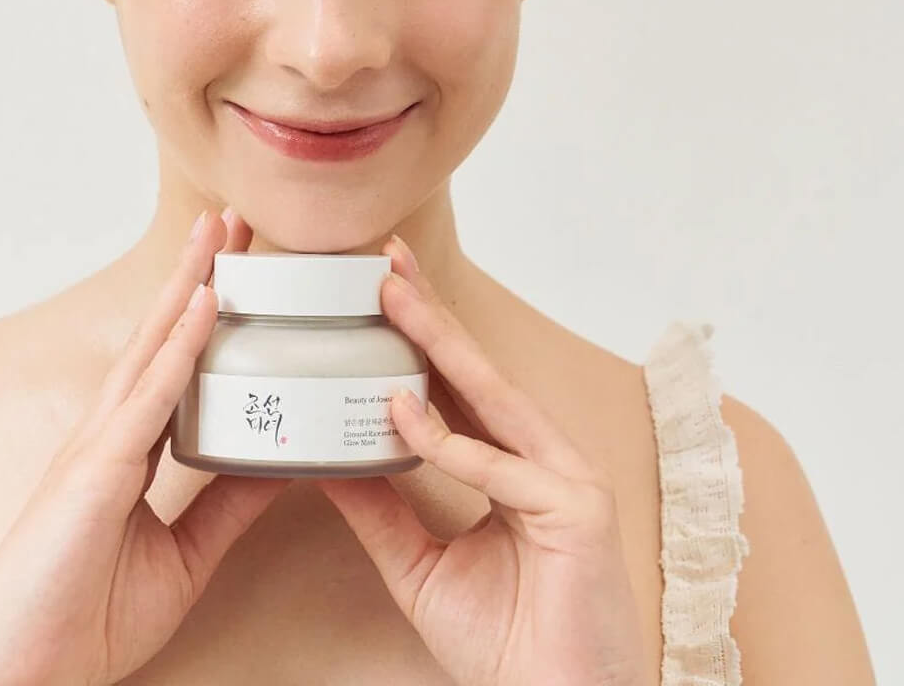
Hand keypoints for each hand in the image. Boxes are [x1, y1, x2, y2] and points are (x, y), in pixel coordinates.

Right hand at [0, 208, 291, 685]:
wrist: (22, 677)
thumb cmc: (82, 621)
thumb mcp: (184, 559)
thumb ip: (228, 509)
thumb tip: (283, 466)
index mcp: (127, 451)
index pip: (175, 364)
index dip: (206, 314)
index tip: (239, 270)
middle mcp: (110, 433)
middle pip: (161, 336)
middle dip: (198, 275)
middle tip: (231, 222)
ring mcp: (98, 445)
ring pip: (152, 347)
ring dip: (190, 285)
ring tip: (220, 233)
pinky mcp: (94, 470)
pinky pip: (147, 397)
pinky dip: (179, 347)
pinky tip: (207, 305)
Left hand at [317, 235, 650, 685]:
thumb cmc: (507, 642)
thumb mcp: (419, 565)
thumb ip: (380, 509)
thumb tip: (325, 459)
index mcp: (511, 464)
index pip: (456, 386)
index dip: (419, 334)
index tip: (378, 288)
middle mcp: (542, 457)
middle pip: (475, 373)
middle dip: (428, 313)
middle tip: (385, 261)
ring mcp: (567, 478)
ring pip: (493, 398)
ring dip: (439, 344)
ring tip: (392, 297)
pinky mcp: (579, 511)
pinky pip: (501, 470)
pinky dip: (450, 442)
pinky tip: (401, 412)